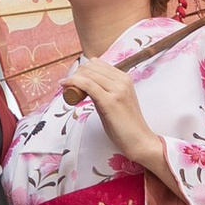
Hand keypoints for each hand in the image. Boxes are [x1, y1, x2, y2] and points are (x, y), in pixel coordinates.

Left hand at [67, 51, 173, 181]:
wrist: (139, 140)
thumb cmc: (125, 125)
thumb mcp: (114, 101)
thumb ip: (102, 90)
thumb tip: (85, 84)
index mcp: (125, 78)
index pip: (98, 64)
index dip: (83, 69)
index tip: (74, 78)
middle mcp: (122, 80)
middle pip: (91, 67)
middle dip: (76, 73)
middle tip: (68, 85)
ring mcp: (117, 90)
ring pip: (88, 74)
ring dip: (73, 78)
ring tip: (66, 88)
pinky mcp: (110, 101)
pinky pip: (87, 85)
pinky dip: (74, 82)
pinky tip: (65, 85)